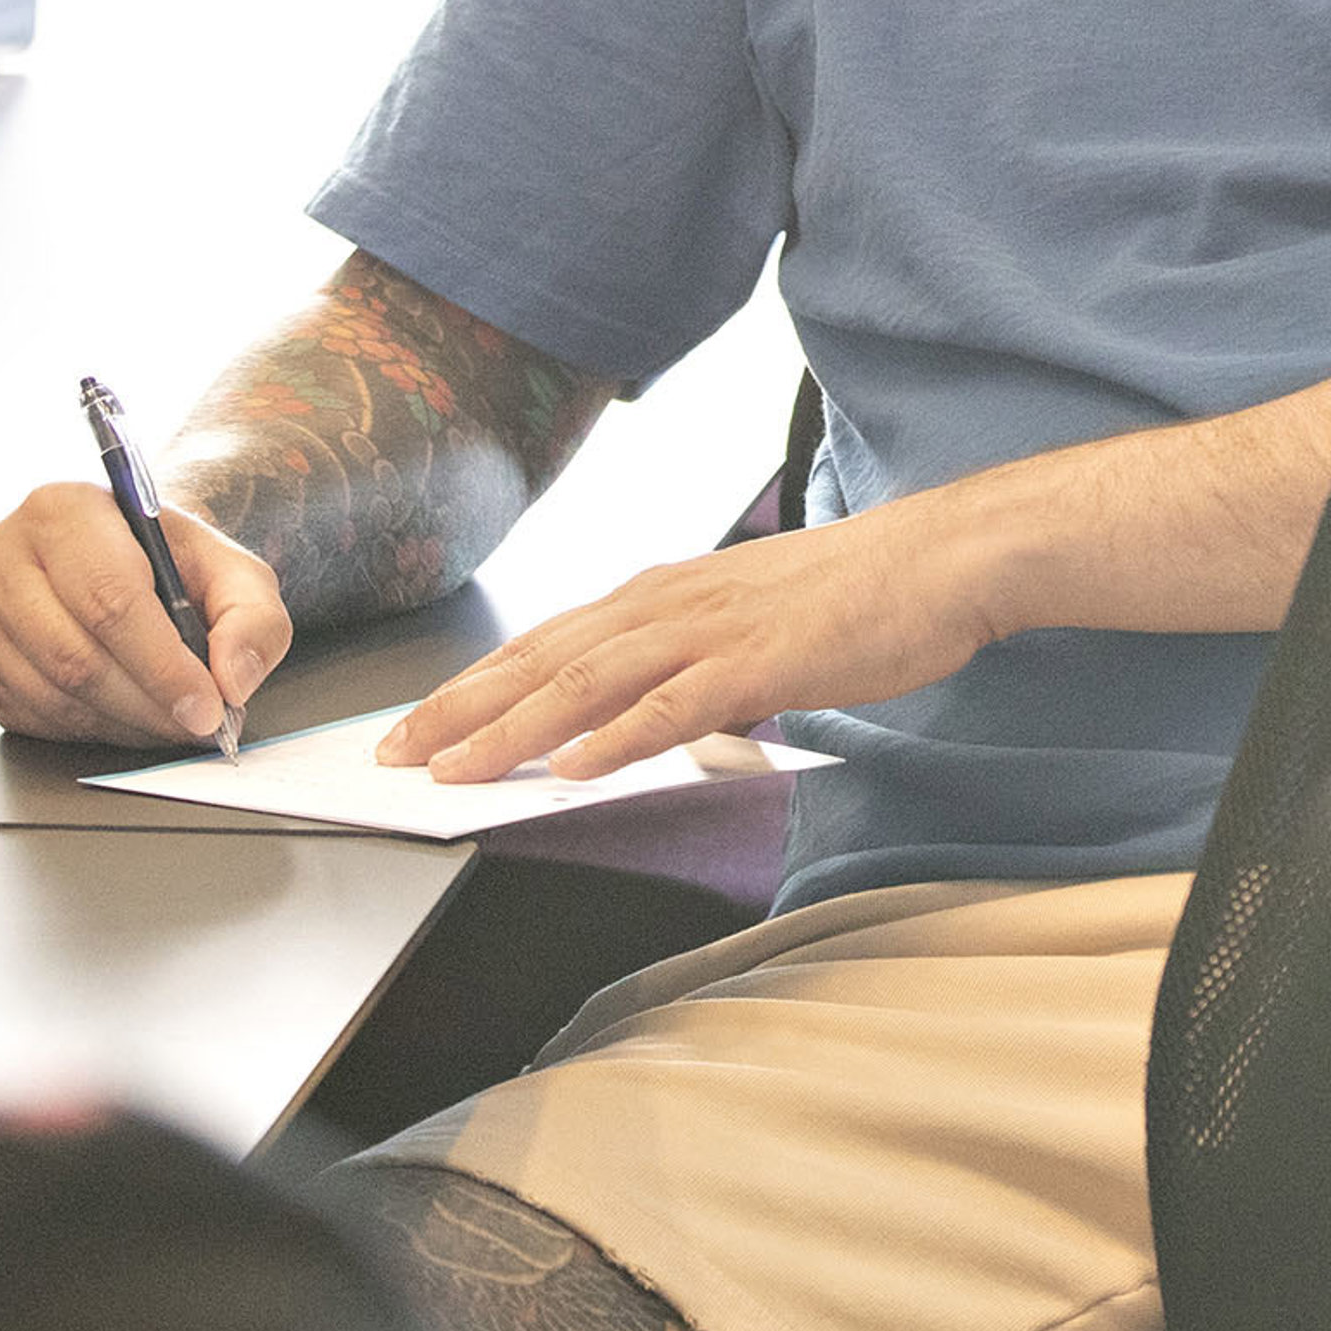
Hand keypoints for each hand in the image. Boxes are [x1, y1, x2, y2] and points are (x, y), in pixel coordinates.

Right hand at [0, 484, 290, 744]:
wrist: (125, 559)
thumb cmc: (174, 563)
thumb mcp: (234, 573)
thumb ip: (253, 620)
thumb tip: (233, 680)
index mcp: (63, 509)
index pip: (109, 599)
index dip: (162, 665)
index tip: (207, 707)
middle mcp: (4, 554)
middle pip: (76, 656)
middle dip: (148, 704)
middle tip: (197, 725)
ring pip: (54, 694)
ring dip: (123, 723)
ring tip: (169, 720)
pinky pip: (34, 716)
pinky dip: (91, 729)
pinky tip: (128, 714)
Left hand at [377, 507, 992, 783]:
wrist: (936, 560)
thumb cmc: (853, 598)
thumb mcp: (747, 632)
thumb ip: (688, 673)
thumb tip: (644, 723)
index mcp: (661, 597)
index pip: (543, 645)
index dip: (471, 687)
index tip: (413, 727)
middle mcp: (668, 604)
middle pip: (542, 660)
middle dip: (460, 709)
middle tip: (394, 755)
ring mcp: (710, 629)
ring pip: (588, 682)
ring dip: (515, 729)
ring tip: (457, 770)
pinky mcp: (758, 659)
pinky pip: (673, 704)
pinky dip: (618, 736)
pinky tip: (574, 767)